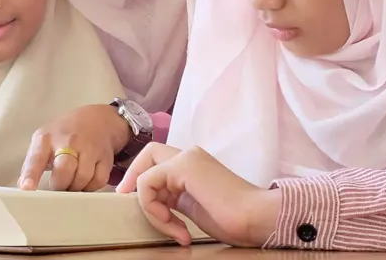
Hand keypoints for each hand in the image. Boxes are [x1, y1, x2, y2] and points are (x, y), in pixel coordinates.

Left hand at [18, 104, 130, 191]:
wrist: (98, 119)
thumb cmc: (64, 134)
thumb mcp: (44, 140)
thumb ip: (32, 163)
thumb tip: (23, 187)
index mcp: (47, 138)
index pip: (36, 158)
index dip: (31, 175)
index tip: (27, 188)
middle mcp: (68, 141)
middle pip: (63, 171)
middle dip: (60, 186)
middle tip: (59, 186)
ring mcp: (89, 148)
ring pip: (82, 179)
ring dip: (76, 188)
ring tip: (72, 183)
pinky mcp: (105, 157)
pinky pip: (98, 181)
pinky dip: (91, 187)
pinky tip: (86, 181)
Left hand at [116, 143, 279, 247]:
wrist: (256, 217)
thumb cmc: (234, 218)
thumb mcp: (195, 206)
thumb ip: (175, 199)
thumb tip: (154, 205)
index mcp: (194, 163)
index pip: (157, 161)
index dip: (142, 180)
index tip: (144, 208)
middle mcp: (189, 155)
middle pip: (148, 155)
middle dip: (134, 179)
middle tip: (130, 203)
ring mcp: (186, 158)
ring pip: (145, 173)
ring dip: (150, 207)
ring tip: (174, 230)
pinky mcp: (183, 167)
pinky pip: (147, 184)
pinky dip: (153, 208)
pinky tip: (176, 226)